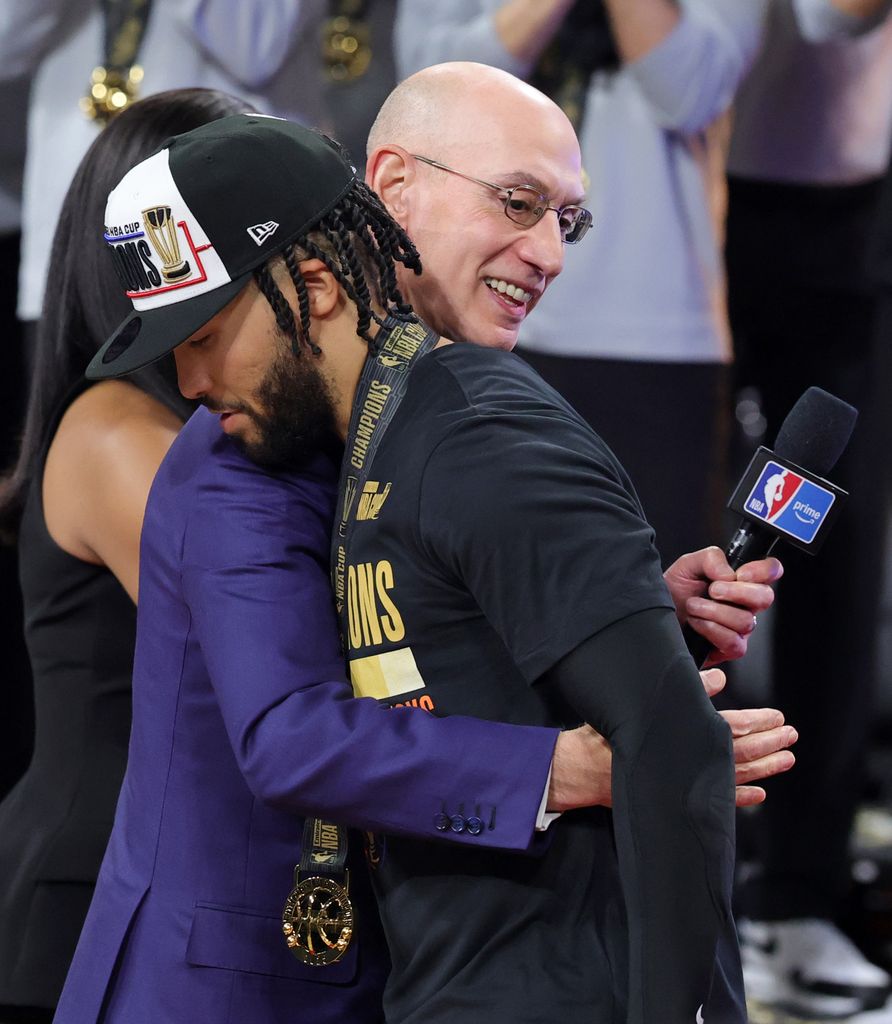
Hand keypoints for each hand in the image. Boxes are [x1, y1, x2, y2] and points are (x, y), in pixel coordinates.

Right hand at [547, 668, 796, 810]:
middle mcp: (693, 763)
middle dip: (770, 744)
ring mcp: (689, 784)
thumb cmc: (611, 731)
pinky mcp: (680, 798)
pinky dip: (742, 797)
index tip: (778, 717)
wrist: (584, 769)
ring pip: (737, 777)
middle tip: (792, 736)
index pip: (732, 728)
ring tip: (787, 760)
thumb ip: (685, 690)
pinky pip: (719, 801)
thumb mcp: (645, 703)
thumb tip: (719, 678)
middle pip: (742, 753)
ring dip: (765, 769)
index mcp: (687, 736)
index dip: (758, 723)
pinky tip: (760, 795)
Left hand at [664, 546, 782, 665]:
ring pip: (746, 621)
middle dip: (738, 592)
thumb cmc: (673, 592)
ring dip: (714, 611)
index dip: (763, 571)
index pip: (770, 571)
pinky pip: (734, 642)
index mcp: (739, 580)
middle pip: (765, 597)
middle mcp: (744, 604)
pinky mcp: (729, 648)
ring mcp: (739, 628)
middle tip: (713, 590)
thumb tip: (729, 573)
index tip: (741, 573)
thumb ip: (711, 558)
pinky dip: (711, 629)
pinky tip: (696, 622)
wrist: (655, 615)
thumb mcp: (688, 565)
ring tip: (694, 606)